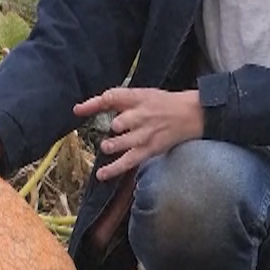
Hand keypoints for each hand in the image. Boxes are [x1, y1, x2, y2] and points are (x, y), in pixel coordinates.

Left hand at [72, 87, 203, 181]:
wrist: (192, 114)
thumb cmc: (163, 104)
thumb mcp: (143, 94)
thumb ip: (120, 100)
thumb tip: (93, 105)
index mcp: (137, 98)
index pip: (112, 98)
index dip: (93, 104)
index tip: (77, 110)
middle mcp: (141, 116)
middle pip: (121, 122)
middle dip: (116, 126)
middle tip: (114, 129)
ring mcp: (145, 134)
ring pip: (124, 142)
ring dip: (112, 145)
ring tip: (107, 147)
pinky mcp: (149, 149)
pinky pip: (129, 161)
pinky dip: (114, 169)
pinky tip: (101, 175)